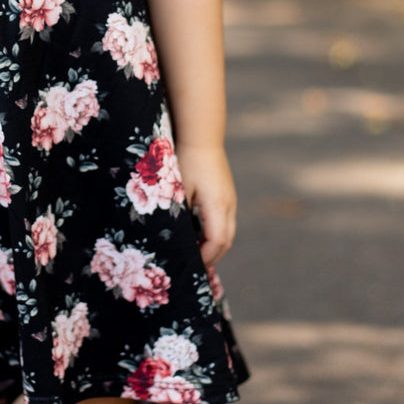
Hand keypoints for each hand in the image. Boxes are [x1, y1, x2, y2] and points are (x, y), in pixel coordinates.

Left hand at [177, 144, 236, 267]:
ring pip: (227, 232)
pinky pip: (224, 221)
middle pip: (226, 241)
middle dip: (211, 257)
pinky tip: (197, 234)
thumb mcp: (177, 188)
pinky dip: (214, 234)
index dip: (205, 257)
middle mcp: (229, 205)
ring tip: (194, 254)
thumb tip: (173, 237)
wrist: (201, 136)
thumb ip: (177, 213)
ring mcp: (230, 199)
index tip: (190, 265)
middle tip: (192, 267)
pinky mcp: (227, 194)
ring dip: (213, 246)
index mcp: (217, 205)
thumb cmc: (185, 160)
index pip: (217, 242)